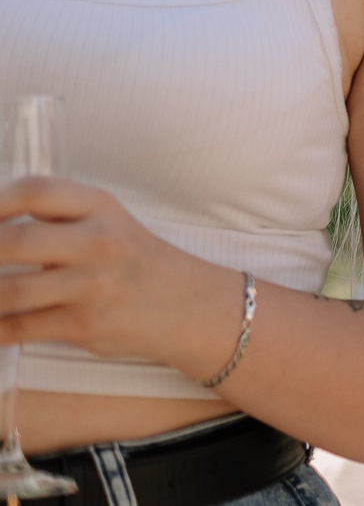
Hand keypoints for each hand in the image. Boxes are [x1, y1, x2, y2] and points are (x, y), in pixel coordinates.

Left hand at [0, 176, 244, 382]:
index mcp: (100, 207)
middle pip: (14, 240)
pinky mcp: (85, 325)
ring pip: (10, 291)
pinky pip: (19, 329)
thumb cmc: (134, 260)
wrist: (189, 304)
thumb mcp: (108, 221)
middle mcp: (98, 241)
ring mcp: (93, 285)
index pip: (36, 191)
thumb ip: (58, 216)